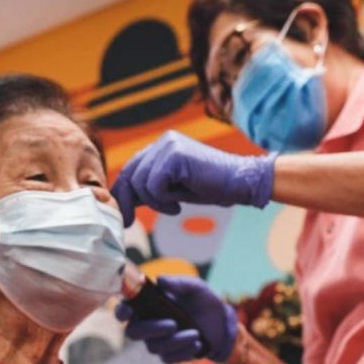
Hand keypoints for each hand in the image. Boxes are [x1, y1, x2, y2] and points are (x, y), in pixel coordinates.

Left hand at [111, 130, 276, 226]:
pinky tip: (179, 205)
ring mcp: (168, 145)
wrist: (241, 182)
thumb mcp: (173, 188)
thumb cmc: (211, 187)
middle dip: (127, 201)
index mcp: (161, 146)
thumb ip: (151, 188)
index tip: (123, 216)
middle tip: (129, 222)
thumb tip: (124, 200)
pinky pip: (154, 185)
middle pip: (130, 173)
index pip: (131, 168)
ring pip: (141, 181)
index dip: (122, 193)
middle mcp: (162, 141)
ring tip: (174, 207)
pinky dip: (163, 200)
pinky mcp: (175, 155)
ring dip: (155, 202)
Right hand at [115, 275, 237, 363]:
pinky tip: (197, 344)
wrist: (223, 324)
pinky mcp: (170, 355)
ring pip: (153, 347)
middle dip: (150, 329)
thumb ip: (178, 282)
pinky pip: (168, 359)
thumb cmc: (204, 301)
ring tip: (195, 333)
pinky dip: (183, 351)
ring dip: (174, 341)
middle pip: (133, 332)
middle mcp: (149, 323)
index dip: (121, 311)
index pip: (125, 309)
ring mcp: (158, 341)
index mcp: (150, 304)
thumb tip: (160, 280)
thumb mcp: (195, 287)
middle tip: (172, 324)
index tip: (129, 312)